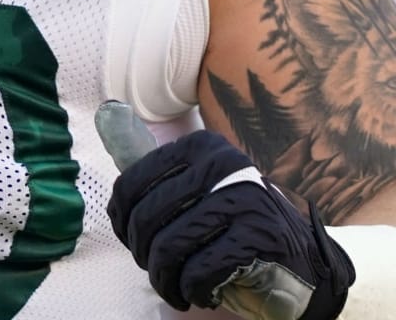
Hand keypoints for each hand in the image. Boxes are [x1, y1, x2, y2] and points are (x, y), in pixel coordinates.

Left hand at [104, 122, 354, 318]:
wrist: (305, 259)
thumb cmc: (237, 223)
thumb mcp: (201, 186)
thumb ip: (159, 170)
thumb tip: (106, 118)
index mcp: (200, 147)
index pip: (133, 181)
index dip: (121, 219)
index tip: (128, 240)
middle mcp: (222, 164)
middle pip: (149, 217)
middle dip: (143, 254)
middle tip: (154, 270)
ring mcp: (245, 198)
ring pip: (171, 245)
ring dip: (164, 278)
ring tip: (172, 288)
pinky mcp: (261, 236)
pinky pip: (202, 268)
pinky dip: (192, 288)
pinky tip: (199, 293)